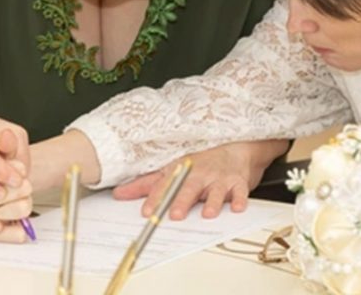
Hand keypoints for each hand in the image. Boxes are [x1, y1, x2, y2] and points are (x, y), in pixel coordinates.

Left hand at [112, 139, 288, 220]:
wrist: (236, 147)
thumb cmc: (202, 162)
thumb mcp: (173, 168)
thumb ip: (147, 184)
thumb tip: (119, 194)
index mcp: (182, 170)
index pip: (166, 185)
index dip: (156, 198)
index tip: (147, 211)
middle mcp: (200, 173)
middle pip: (190, 187)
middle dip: (182, 200)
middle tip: (175, 214)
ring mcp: (220, 177)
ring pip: (216, 190)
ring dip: (213, 201)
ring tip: (208, 213)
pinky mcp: (238, 182)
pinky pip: (240, 191)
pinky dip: (240, 199)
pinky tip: (237, 207)